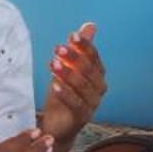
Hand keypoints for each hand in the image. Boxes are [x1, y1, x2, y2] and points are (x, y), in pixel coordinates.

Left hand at [39, 22, 105, 143]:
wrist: (58, 125)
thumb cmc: (64, 96)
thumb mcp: (68, 69)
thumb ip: (79, 49)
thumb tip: (90, 25)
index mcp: (98, 75)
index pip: (94, 57)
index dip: (84, 45)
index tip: (71, 35)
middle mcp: (99, 88)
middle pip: (89, 70)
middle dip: (74, 57)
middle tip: (58, 49)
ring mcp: (93, 103)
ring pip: (83, 86)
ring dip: (68, 74)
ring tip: (53, 64)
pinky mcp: (83, 117)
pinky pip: (76, 104)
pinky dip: (66, 94)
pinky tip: (55, 85)